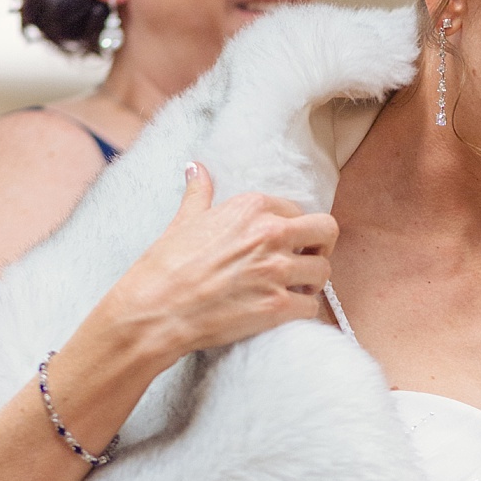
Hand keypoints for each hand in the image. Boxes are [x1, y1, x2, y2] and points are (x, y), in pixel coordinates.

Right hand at [98, 162, 337, 363]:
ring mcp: (276, 270)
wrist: (153, 311)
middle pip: (328, 231)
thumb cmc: (164, 268)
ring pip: (323, 272)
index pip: (299, 211)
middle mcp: (270, 234)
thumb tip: (196, 168)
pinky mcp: (278, 305)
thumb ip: (200, 194)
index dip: (294, 229)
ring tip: (292, 289)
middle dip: (320, 247)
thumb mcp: (183, 222)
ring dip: (311, 282)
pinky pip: (313, 307)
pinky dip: (302, 311)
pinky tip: (283, 311)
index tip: (285, 243)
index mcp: (251, 208)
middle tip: (304, 260)